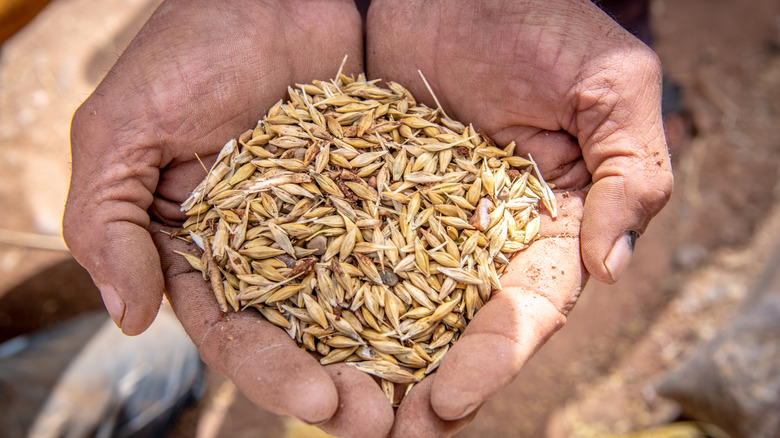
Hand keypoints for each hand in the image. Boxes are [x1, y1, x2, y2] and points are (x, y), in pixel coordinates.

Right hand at [62, 1, 393, 435]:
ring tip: (430, 396)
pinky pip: (408, 244)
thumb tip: (127, 318)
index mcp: (205, 250)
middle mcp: (271, 250)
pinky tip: (461, 321)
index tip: (318, 401)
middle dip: (340, 382)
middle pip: (305, 335)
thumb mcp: (122, 128)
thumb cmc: (189, 49)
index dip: (271, 372)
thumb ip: (107, 221)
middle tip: (381, 422)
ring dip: (392, 354)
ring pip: (361, 303)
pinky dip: (429, 285)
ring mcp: (330, 224)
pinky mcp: (381, 193)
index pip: (234, 331)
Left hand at [366, 0, 672, 434]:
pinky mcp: (369, 193)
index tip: (453, 400)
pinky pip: (347, 247)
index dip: (494, 356)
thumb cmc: (543, 20)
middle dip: (428, 382)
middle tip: (389, 435)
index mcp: (547, 222)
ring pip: (399, 300)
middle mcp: (483, 234)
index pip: (527, 306)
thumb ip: (630, 171)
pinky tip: (298, 334)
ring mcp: (421, 218)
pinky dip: (326, 292)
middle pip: (458, 323)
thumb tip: (610, 265)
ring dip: (372, 357)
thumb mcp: (611, 84)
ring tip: (335, 408)